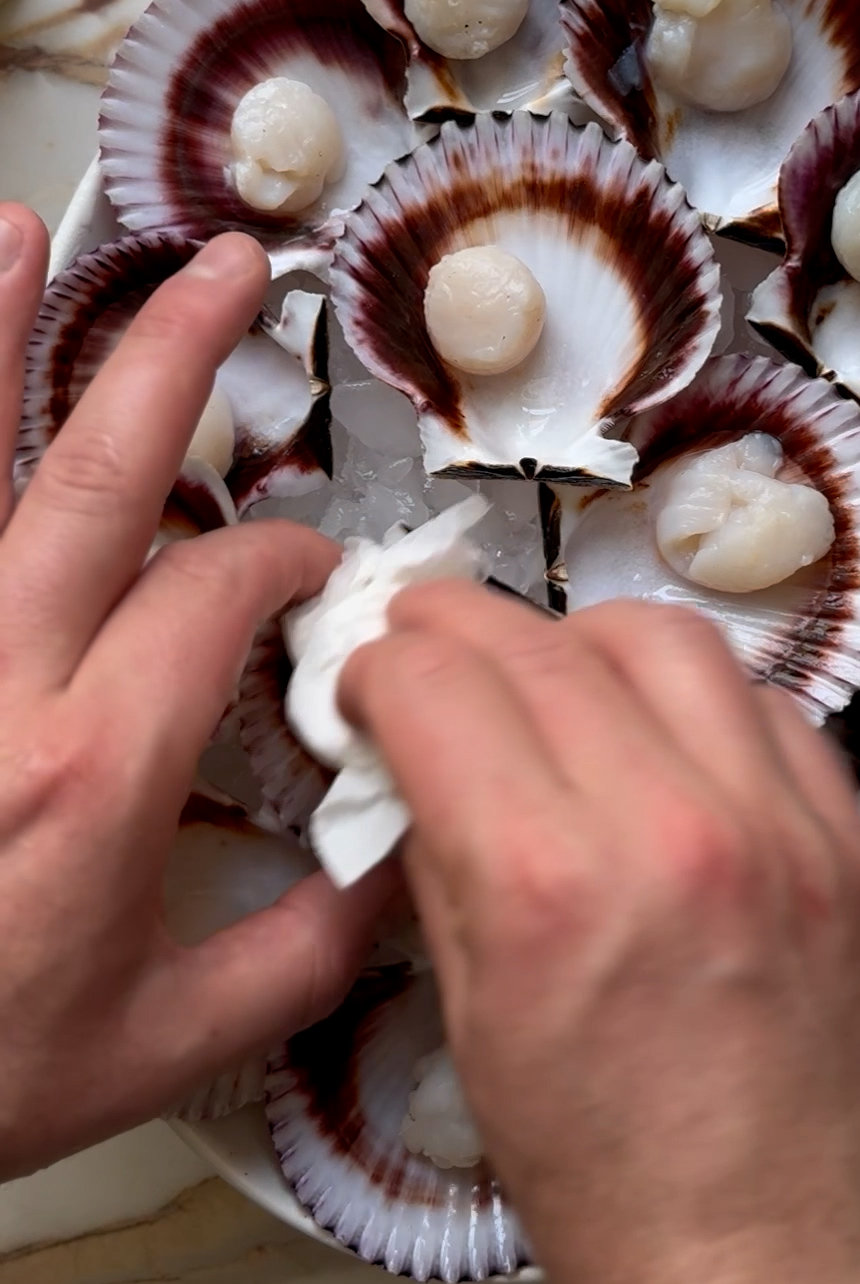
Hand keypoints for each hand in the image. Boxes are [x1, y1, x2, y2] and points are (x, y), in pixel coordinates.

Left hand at [0, 208, 389, 1178]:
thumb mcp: (154, 1048)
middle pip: (102, 476)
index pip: (224, 592)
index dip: (289, 558)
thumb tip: (396, 875)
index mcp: (95, 768)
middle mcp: (1, 687)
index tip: (310, 573)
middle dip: (174, 357)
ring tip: (22, 234)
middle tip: (225, 273)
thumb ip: (300, 957)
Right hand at [340, 583, 859, 1283]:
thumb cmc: (612, 1185)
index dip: (380, 667)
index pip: (437, 689)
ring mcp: (780, 829)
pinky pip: (772, 705)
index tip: (369, 679)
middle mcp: (671, 832)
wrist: (771, 1275)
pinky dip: (699, 695)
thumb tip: (422, 761)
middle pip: (541, 643)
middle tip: (430, 643)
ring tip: (550, 673)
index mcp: (548, 888)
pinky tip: (664, 732)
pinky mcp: (851, 846)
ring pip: (668, 639)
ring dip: (582, 637)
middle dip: (458, 627)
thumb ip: (444, 862)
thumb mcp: (475, 1023)